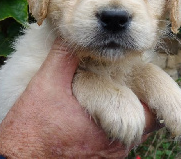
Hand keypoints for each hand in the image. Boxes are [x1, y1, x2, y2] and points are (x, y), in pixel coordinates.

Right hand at [0, 39, 159, 157]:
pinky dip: (107, 131)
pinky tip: (89, 118)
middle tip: (123, 83)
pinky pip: (112, 145)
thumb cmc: (30, 128)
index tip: (137, 79)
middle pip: (142, 124)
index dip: (150, 97)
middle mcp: (114, 148)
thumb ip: (64, 56)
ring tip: (106, 97)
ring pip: (128, 136)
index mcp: (110, 128)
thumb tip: (70, 33)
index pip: (150, 115)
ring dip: (123, 116)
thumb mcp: (46, 84)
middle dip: (136, 103)